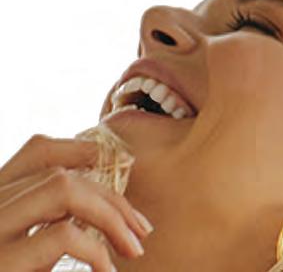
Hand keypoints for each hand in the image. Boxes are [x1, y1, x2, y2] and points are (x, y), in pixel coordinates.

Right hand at [0, 134, 151, 271]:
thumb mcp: (28, 255)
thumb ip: (48, 223)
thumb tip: (109, 205)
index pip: (36, 151)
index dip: (81, 149)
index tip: (122, 165)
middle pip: (60, 173)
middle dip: (111, 196)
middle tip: (142, 229)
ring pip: (63, 187)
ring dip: (110, 212)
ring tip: (133, 246)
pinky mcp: (0, 264)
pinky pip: (62, 235)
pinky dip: (96, 249)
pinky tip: (107, 271)